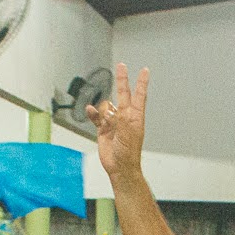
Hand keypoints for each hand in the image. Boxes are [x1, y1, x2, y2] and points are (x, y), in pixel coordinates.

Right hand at [87, 63, 148, 177]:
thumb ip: (118, 118)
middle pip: (123, 94)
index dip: (141, 83)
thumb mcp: (126, 133)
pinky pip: (96, 117)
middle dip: (122, 80)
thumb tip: (109, 108)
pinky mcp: (103, 129)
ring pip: (107, 106)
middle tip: (121, 66)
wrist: (120, 168)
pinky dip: (92, 113)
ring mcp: (114, 123)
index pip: (139, 95)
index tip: (144, 70)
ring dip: (103, 109)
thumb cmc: (128, 153)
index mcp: (135, 117)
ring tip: (106, 120)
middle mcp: (125, 117)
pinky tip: (89, 110)